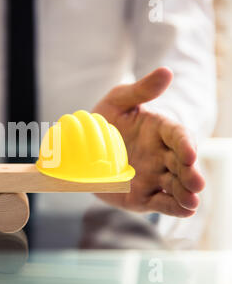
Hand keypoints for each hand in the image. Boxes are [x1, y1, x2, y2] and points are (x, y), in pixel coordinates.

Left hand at [93, 67, 204, 216]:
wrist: (86, 148)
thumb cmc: (108, 119)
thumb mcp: (119, 100)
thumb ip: (141, 90)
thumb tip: (166, 71)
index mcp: (161, 131)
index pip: (178, 136)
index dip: (185, 144)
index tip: (190, 153)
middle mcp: (162, 155)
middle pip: (182, 165)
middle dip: (190, 174)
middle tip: (196, 182)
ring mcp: (154, 176)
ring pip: (175, 186)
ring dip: (185, 194)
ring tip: (192, 201)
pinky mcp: (142, 196)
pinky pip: (160, 203)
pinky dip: (173, 208)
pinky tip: (184, 211)